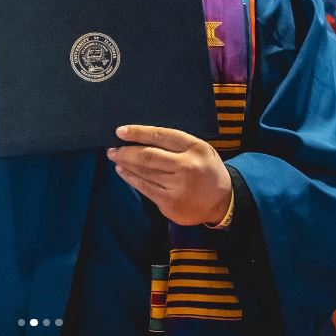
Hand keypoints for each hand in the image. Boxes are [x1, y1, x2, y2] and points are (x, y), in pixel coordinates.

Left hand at [107, 125, 231, 225]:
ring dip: (125, 164)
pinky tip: (124, 172)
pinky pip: (145, 189)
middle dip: (125, 151)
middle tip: (112, 148)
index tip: (120, 131)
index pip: (160, 136)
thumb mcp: (198, 148)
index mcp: (194, 148)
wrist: (222, 201)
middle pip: (148, 157)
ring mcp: (178, 188)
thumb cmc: (205, 168)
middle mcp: (186, 167)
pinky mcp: (170, 204)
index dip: (138, 133)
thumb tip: (140, 137)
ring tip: (116, 157)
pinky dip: (131, 179)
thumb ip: (174, 142)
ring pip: (143, 173)